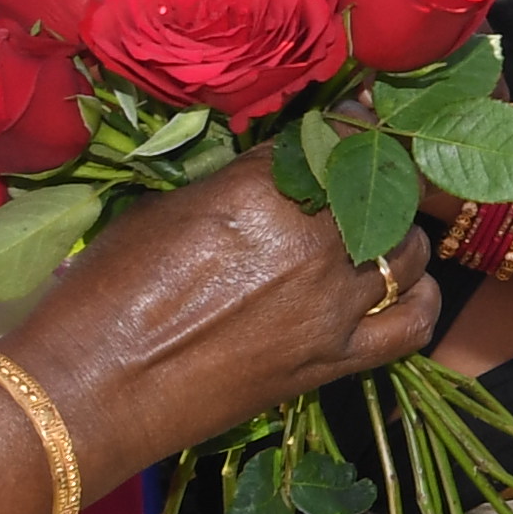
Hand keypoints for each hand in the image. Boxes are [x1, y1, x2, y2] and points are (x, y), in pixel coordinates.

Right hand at [8, 156, 438, 481]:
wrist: (93, 387)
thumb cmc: (108, 290)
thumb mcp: (166, 208)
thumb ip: (237, 182)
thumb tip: (279, 169)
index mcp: (264, 191)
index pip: (342, 141)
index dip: (354, 130)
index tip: (352, 127)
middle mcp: (312, 244)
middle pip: (384, 192)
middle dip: (375, 182)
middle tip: (357, 184)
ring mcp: (330, 306)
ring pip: (407, 252)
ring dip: (396, 237)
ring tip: (370, 236)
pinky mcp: (333, 360)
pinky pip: (413, 323)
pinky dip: (419, 299)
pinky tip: (405, 288)